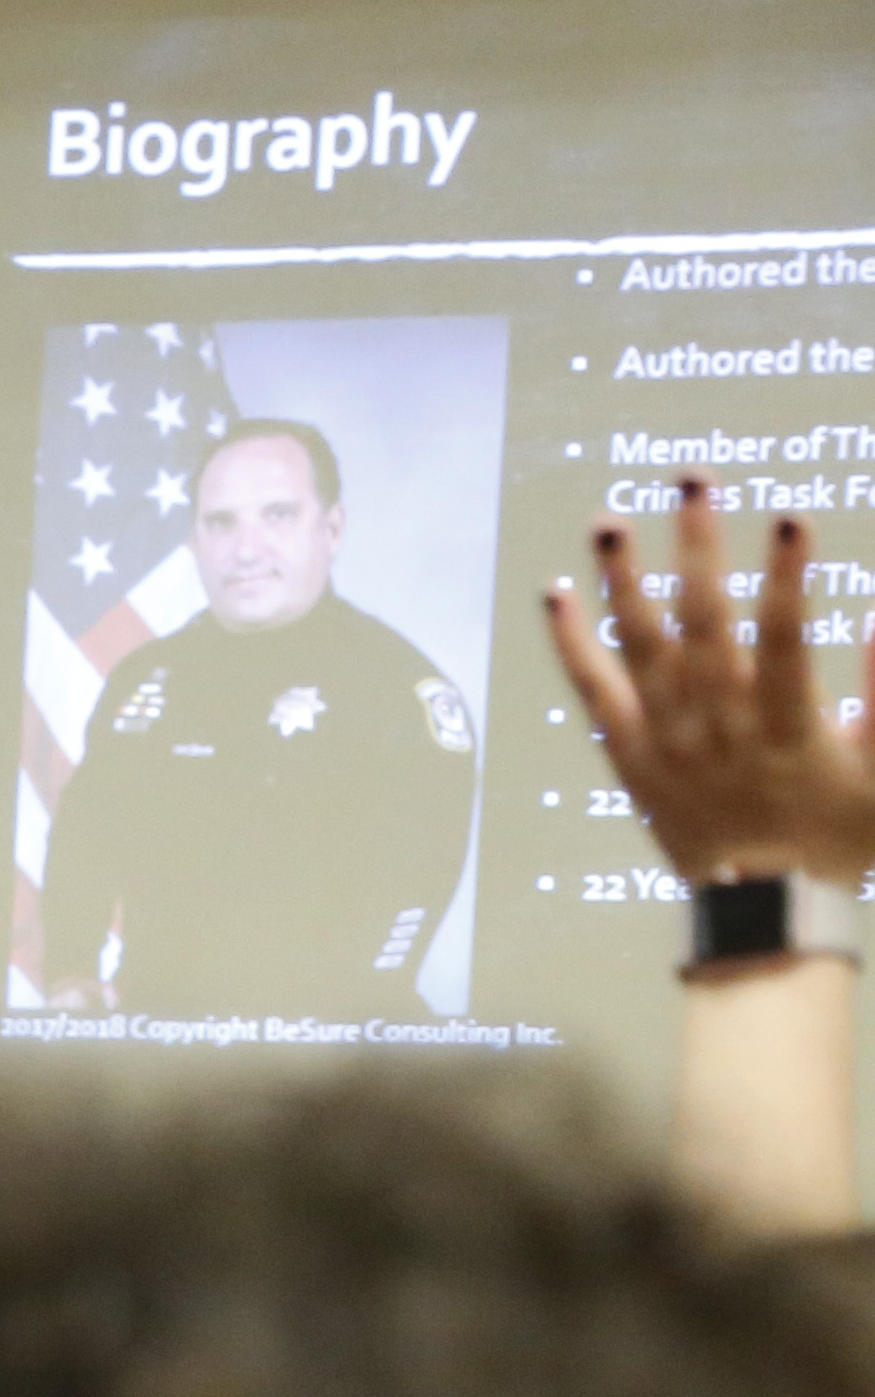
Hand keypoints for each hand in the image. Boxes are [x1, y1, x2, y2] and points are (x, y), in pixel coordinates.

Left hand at [556, 485, 874, 893]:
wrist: (762, 915)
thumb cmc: (837, 841)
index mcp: (788, 727)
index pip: (788, 636)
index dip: (787, 578)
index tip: (787, 519)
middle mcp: (719, 727)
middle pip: (703, 622)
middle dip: (698, 546)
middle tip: (690, 482)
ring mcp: (668, 740)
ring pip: (639, 647)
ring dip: (625, 579)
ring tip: (611, 522)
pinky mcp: (630, 756)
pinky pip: (593, 690)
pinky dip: (572, 641)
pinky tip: (558, 592)